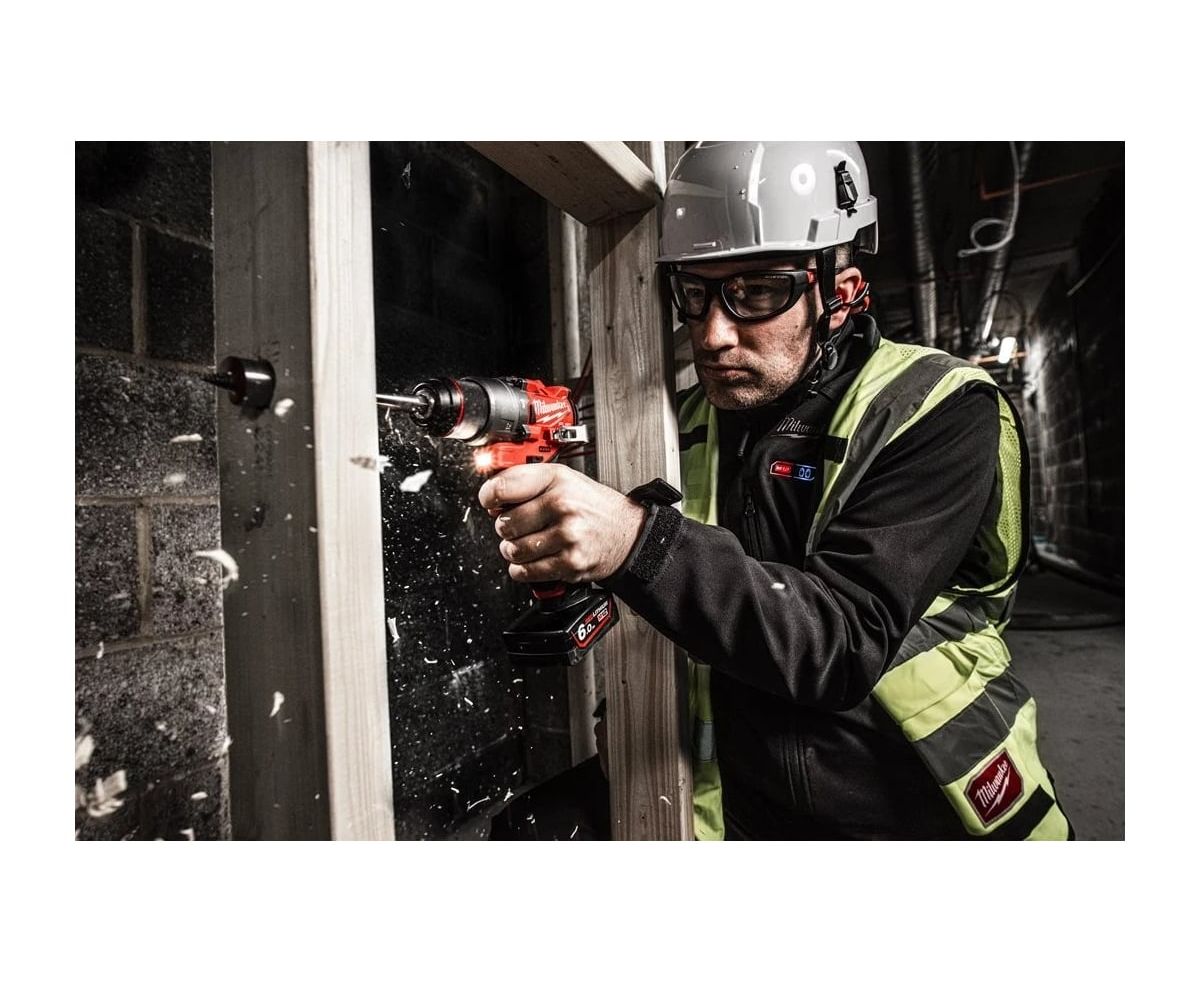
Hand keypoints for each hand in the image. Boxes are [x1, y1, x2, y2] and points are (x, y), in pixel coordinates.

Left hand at [477, 464, 647, 583]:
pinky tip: (532, 559)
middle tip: (516, 526)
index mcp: (557, 480)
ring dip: (513, 551)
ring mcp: (567, 535)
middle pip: (504, 523)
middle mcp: (563, 505)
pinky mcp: (569, 562)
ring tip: (527, 544)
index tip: (490, 502)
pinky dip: (522, 569)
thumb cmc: (592, 506)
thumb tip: (491, 497)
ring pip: (513, 550)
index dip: (489, 497)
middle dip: (505, 528)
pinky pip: (526, 571)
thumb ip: (527, 482)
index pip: (503, 487)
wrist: (627, 533)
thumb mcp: (563, 480)